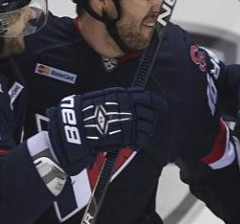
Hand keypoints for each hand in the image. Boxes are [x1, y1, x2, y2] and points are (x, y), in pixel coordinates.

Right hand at [47, 87, 165, 174]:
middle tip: (143, 124)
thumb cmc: (87, 111)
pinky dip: (140, 142)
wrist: (77, 126)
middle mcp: (131, 108)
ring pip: (148, 128)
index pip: (149, 99)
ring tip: (136, 134)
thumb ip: (122, 98)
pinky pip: (142, 140)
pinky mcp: (128, 137)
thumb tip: (135, 98)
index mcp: (126, 96)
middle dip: (149, 120)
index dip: (158, 103)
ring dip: (144, 132)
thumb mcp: (105, 96)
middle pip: (150, 115)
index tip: (162, 106)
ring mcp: (131, 123)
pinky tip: (134, 143)